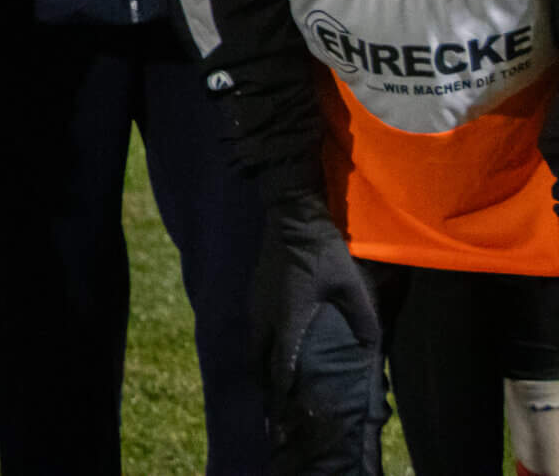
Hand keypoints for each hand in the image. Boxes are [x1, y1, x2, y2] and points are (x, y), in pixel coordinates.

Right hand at [254, 194, 380, 396]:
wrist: (292, 216)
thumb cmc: (323, 251)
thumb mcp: (350, 285)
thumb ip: (362, 318)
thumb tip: (372, 347)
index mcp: (288, 317)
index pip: (281, 362)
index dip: (283, 388)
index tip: (284, 409)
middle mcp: (266, 314)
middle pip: (257, 358)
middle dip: (265, 382)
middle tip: (274, 403)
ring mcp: (257, 301)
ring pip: (252, 342)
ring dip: (259, 363)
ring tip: (269, 381)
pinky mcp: (255, 290)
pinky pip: (253, 327)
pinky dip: (259, 344)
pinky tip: (269, 346)